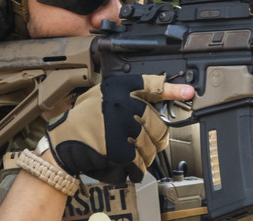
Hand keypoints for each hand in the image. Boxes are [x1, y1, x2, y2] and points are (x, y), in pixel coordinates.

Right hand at [46, 75, 192, 183]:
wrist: (63, 143)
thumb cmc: (83, 119)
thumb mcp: (103, 95)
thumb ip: (127, 95)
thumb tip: (155, 102)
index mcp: (119, 87)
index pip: (152, 85)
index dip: (173, 90)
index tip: (189, 93)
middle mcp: (123, 103)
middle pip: (157, 123)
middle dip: (155, 137)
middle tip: (145, 142)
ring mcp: (122, 125)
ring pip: (151, 143)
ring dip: (146, 153)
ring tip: (133, 154)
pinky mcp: (120, 147)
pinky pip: (140, 159)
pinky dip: (138, 167)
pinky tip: (131, 166)